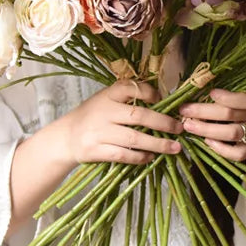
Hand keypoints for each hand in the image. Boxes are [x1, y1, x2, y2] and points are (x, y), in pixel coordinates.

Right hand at [61, 80, 182, 165]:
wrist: (66, 138)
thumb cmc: (93, 117)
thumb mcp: (106, 100)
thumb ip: (128, 99)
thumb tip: (163, 103)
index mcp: (107, 95)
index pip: (130, 88)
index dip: (150, 93)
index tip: (163, 101)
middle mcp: (103, 111)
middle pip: (138, 116)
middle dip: (163, 123)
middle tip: (179, 129)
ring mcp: (99, 132)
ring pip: (134, 138)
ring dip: (157, 144)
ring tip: (174, 148)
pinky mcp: (96, 150)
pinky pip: (123, 155)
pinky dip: (140, 157)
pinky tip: (151, 157)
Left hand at [178, 89, 245, 161]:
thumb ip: (232, 92)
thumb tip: (198, 85)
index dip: (227, 97)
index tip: (210, 92)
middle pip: (230, 114)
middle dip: (203, 112)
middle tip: (184, 110)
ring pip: (231, 133)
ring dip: (207, 130)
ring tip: (189, 126)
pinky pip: (237, 153)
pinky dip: (220, 149)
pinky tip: (207, 142)